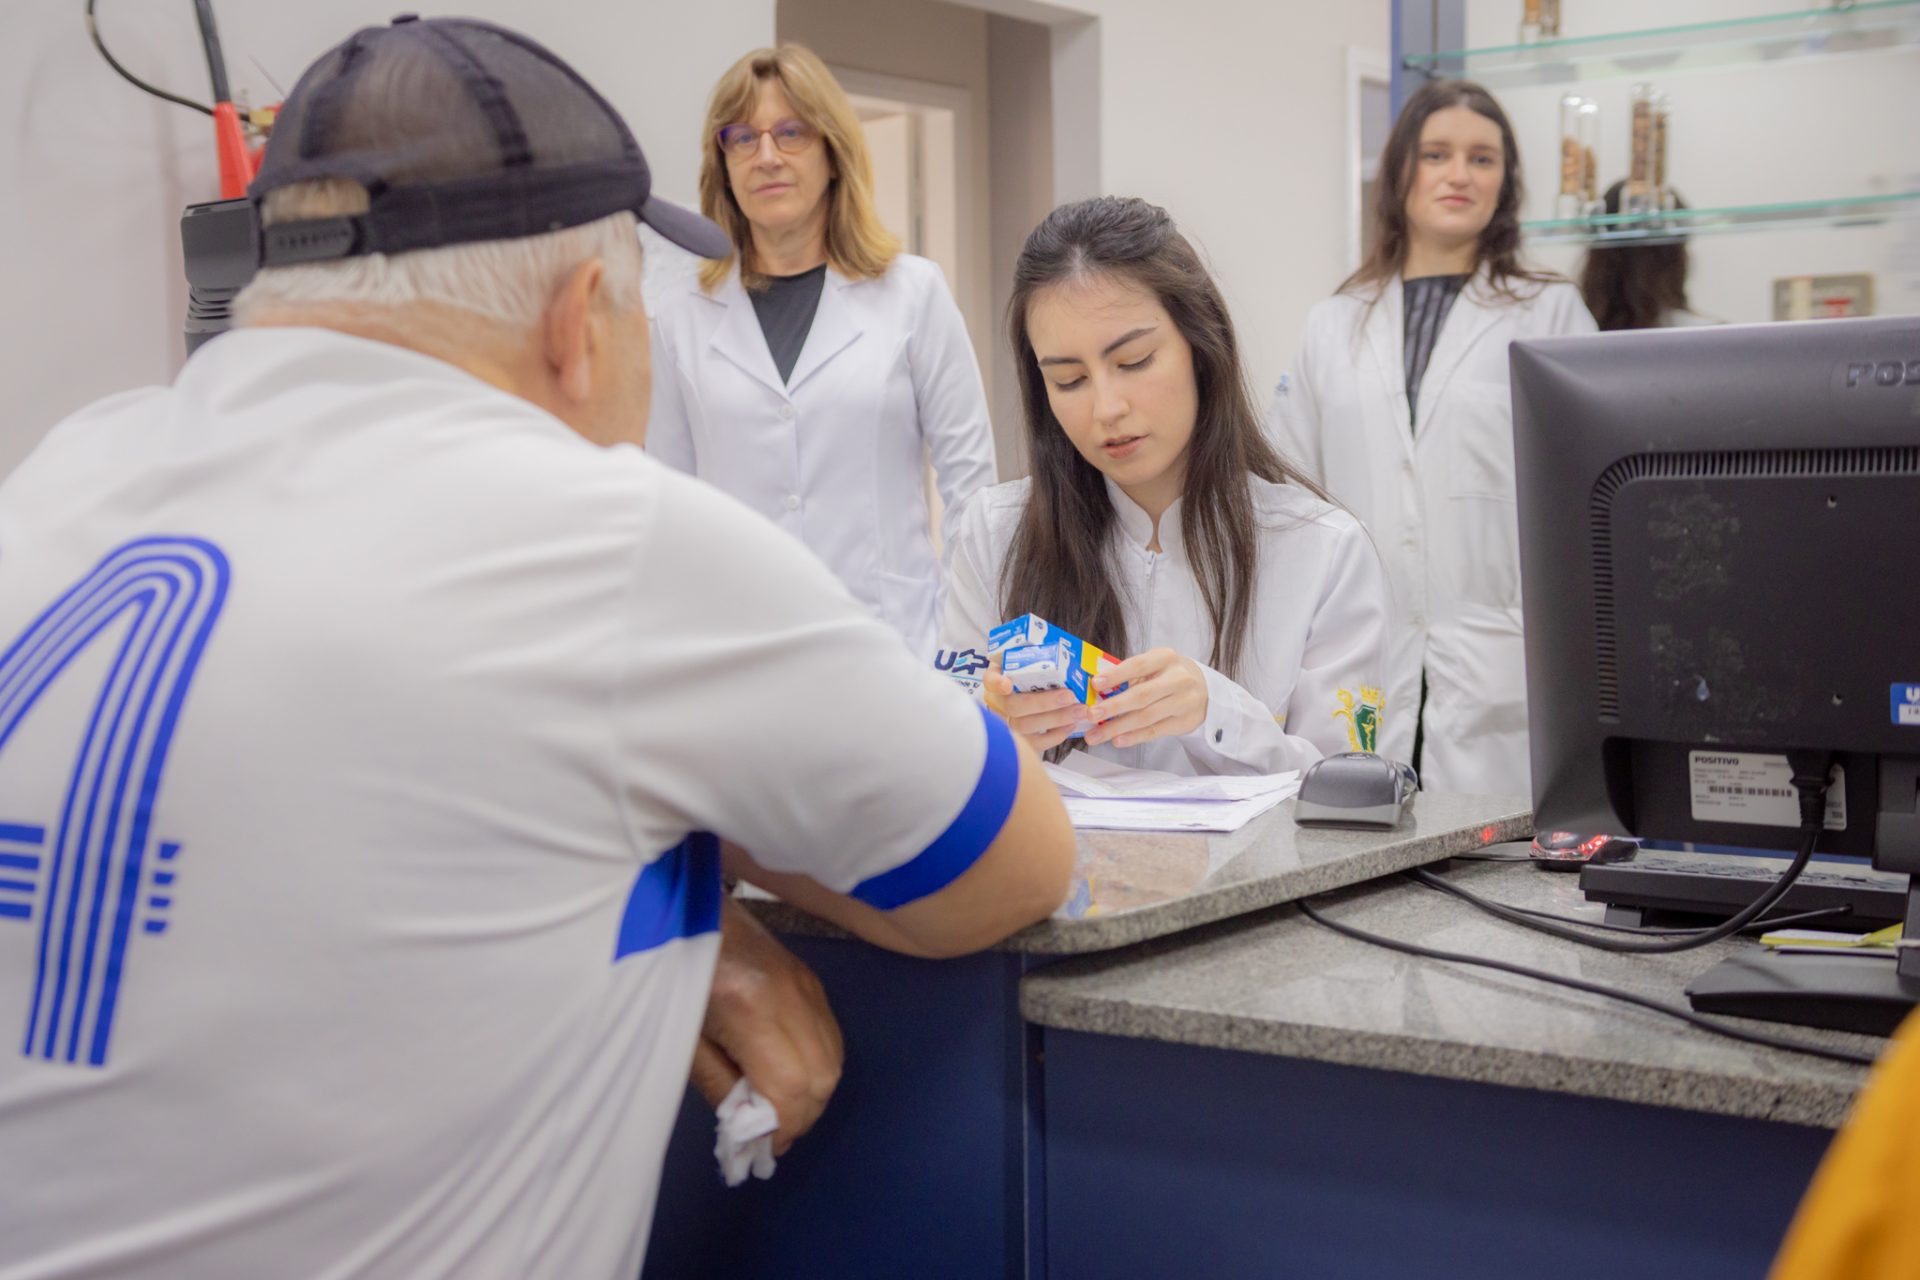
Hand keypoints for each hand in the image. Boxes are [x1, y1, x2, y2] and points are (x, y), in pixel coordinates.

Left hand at [691, 897, 843, 1155]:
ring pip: (835, 1059)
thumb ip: (720, 1084)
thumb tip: (750, 1125)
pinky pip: (831, 1036)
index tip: (768, 1146)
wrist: (695, 912)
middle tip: (775, 1132)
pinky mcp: (813, 981)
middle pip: (824, 1077)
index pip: (791, 1087)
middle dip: (804, 1115)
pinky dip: (819, 1065)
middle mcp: (792, 999)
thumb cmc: (677, 975)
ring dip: (814, 1093)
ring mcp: (809, 987)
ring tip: (783, 1107)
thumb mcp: (685, 1038)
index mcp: (752, 1011)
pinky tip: (792, 1074)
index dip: (785, 1125)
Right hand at [983, 653, 1084, 753]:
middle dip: (1044, 703)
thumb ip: (1035, 653)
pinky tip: (1070, 725)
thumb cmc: (1031, 672)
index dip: (997, 683)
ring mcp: (1006, 722)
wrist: (1031, 689)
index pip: (990, 680)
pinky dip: (1054, 736)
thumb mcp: (1028, 656)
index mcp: (997, 677)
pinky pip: (1033, 744)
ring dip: (1055, 719)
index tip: (1007, 685)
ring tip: (1079, 711)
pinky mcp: (1019, 740)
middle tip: (1070, 696)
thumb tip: (1054, 646)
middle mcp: (997, 702)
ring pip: (1024, 727)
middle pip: (1013, 706)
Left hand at [1083, 648, 1209, 747]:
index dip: (1116, 675)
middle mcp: (1178, 679)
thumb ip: (1129, 675)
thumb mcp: (1154, 666)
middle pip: (1142, 695)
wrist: (1204, 690)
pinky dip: (1134, 737)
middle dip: (1114, 706)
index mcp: (1165, 658)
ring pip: (1147, 717)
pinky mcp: (1184, 722)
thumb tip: (1096, 691)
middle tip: (1091, 715)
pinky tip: (1118, 740)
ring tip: (1096, 735)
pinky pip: (1155, 731)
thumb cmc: (1168, 675)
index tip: (1095, 684)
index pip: (1138, 666)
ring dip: (1118, 727)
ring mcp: (1184, 702)